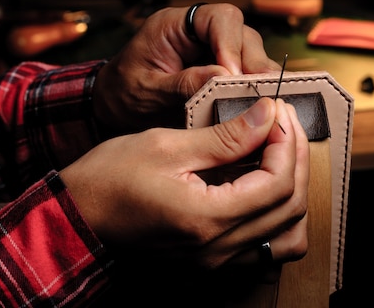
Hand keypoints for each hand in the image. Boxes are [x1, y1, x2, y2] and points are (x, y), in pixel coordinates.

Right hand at [60, 96, 308, 269]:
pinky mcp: (210, 261)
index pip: (277, 183)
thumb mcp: (167, 145)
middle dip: (295, 159)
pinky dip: (276, 216)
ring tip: (279, 155)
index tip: (277, 112)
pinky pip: (264, 247)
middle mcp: (217, 249)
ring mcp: (215, 261)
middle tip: (282, 124)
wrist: (78, 215)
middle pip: (290, 209)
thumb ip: (224, 136)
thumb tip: (266, 115)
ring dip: (292, 193)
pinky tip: (261, 186)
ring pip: (286, 236)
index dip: (286, 142)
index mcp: (206, 218)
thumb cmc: (109, 178)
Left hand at [93, 3, 280, 133]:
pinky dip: (249, 86)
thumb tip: (222, 76)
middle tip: (257, 93)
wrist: (112, 106)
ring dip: (254, 76)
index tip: (233, 75)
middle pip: (240, 33)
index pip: (218, 18)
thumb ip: (181, 84)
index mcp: (173, 25)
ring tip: (259, 100)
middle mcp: (196, 32)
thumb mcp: (146, 92)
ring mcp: (209, 49)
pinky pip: (242, 71)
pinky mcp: (216, 68)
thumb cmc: (122, 94)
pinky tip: (254, 103)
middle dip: (250, 62)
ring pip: (248, 52)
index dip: (231, 44)